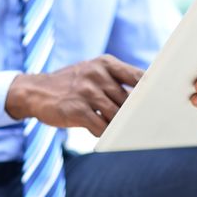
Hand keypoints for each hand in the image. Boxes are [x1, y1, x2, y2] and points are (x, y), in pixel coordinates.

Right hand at [5, 55, 143, 136]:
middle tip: (142, 123)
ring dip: (119, 124)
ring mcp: (86, 92)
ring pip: (116, 115)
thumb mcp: (93, 71)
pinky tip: (102, 132)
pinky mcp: (76, 110)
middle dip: (134, 113)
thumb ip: (117, 80)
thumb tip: (144, 97)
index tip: (161, 101)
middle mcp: (97, 74)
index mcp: (106, 63)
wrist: (35, 90)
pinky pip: (100, 126)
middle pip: (128, 99)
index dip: (151, 90)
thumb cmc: (72, 83)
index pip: (137, 76)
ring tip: (121, 129)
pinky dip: (104, 133)